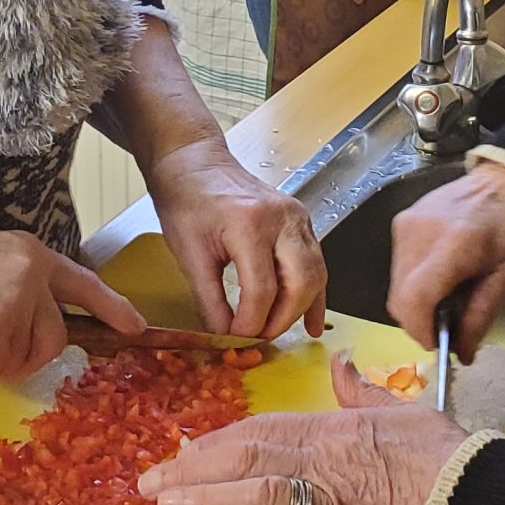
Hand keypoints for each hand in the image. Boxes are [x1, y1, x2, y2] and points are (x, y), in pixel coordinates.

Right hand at [0, 228, 144, 381]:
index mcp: (29, 252)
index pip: (83, 282)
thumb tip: (39, 331)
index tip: (136, 327)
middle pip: (53, 339)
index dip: (112, 307)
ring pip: (23, 361)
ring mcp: (14, 303)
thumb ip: (18, 290)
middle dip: (18, 351)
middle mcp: (31, 274)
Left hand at [139, 355, 467, 504]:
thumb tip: (339, 362)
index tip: (185, 449)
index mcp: (335, 427)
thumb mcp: (403, 409)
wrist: (483, 501)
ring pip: (258, 492)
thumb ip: (361, 392)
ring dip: (206, 498)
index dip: (218, 440)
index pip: (262, 428)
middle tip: (150, 479)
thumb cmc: (449, 458)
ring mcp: (334, 504)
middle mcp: (326, 460)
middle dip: (193, 467)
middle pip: (247, 454)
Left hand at [143, 137, 326, 340]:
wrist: (196, 165)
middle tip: (258, 339)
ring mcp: (298, 219)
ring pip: (315, 276)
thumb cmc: (187, 200)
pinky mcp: (302, 224)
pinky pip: (317, 265)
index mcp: (249, 223)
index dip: (251, 322)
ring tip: (276, 331)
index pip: (262, 288)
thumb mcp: (189, 254)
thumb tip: (225, 336)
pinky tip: (311, 323)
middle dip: (281, 320)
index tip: (237, 339)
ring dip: (299, 310)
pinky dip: (315, 296)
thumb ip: (210, 300)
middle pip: (299, 284)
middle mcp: (282, 219)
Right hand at [386, 161, 504, 351]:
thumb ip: (480, 317)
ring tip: (447, 294)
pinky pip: (398, 266)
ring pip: (395, 285)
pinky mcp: (401, 222)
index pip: (414, 300)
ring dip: (416, 301)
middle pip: (399, 298)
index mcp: (454, 244)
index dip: (421, 330)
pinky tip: (440, 275)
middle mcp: (421, 232)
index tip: (438, 341)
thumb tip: (461, 353)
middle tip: (446, 323)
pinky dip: (414, 281)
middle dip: (419, 321)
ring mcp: (407, 224)